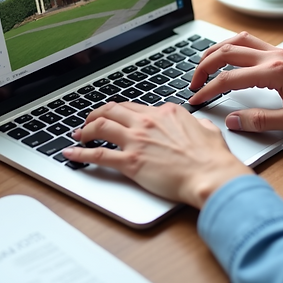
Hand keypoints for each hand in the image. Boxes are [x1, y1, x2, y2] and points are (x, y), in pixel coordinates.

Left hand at [63, 101, 252, 208]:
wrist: (210, 176)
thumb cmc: (212, 159)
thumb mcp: (208, 130)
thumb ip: (197, 124)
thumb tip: (197, 125)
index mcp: (166, 112)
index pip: (133, 107)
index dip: (119, 111)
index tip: (113, 117)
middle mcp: (148, 122)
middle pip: (112, 110)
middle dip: (96, 114)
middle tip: (88, 122)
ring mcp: (137, 140)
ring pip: (101, 126)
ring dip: (85, 130)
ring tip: (78, 135)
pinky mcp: (131, 162)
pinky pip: (98, 154)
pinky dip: (80, 153)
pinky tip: (71, 154)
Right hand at [188, 32, 282, 132]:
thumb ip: (260, 121)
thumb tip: (234, 121)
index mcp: (274, 72)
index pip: (229, 78)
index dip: (208, 90)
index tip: (196, 100)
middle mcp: (275, 57)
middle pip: (227, 52)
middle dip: (204, 65)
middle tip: (192, 82)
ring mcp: (281, 53)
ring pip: (238, 42)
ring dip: (217, 51)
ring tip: (204, 66)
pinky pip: (252, 43)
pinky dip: (234, 47)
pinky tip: (231, 57)